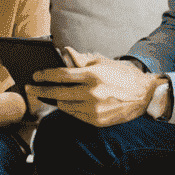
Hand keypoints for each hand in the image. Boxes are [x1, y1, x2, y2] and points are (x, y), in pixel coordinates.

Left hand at [26, 46, 157, 128]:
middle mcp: (91, 93)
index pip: (61, 75)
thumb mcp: (103, 63)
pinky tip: (63, 102)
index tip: (35, 75)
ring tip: (47, 95)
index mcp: (92, 76)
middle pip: (57, 93)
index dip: (45, 75)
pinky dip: (68, 108)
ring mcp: (94, 109)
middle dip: (40, 90)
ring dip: (54, 100)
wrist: (144, 95)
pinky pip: (75, 114)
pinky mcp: (97, 121)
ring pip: (64, 105)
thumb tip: (66, 53)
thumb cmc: (122, 75)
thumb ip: (82, 60)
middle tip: (30, 88)